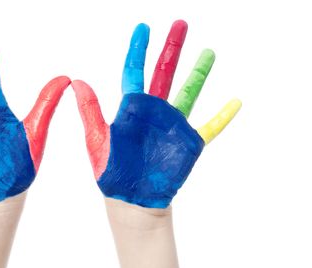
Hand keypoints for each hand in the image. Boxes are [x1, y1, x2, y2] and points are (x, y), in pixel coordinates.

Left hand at [72, 20, 240, 207]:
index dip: (138, 50)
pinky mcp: (188, 143)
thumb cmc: (111, 172)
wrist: (131, 200)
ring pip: (188, 92)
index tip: (143, 28)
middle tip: (180, 24)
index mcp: (131, 109)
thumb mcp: (97, 140)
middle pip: (164, 73)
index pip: (134, 72)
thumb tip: (77, 82)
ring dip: (198, 73)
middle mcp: (154, 112)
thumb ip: (90, 111)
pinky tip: (235, 102)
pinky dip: (222, 116)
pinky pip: (210, 127)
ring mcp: (173, 126)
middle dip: (172, 49)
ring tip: (208, 52)